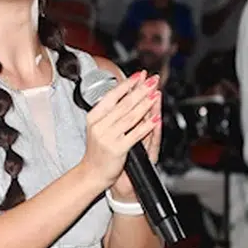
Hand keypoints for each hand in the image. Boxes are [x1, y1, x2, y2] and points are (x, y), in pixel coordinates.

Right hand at [81, 71, 160, 192]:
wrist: (92, 173)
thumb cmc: (97, 150)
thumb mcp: (98, 126)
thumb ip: (110, 111)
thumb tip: (125, 92)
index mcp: (94, 117)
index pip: (112, 95)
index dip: (128, 83)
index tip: (140, 74)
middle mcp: (100, 125)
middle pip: (124, 103)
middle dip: (141, 90)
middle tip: (152, 80)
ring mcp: (108, 137)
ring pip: (131, 116)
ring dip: (145, 104)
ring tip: (155, 94)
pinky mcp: (117, 148)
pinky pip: (135, 134)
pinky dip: (147, 126)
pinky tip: (155, 119)